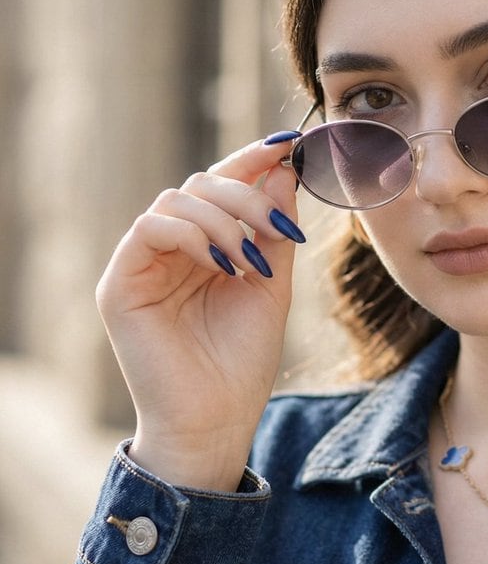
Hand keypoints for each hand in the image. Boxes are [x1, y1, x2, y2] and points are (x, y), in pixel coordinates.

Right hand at [96, 135, 303, 489]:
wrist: (217, 420)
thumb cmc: (242, 361)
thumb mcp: (273, 284)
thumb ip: (274, 229)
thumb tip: (283, 167)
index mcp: (206, 247)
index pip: (223, 186)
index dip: (253, 159)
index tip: (291, 144)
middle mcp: (171, 249)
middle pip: (201, 184)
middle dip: (248, 194)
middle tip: (280, 226)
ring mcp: (142, 263)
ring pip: (177, 199)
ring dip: (225, 220)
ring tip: (251, 263)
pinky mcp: (120, 283)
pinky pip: (150, 227)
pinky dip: (192, 235)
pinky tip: (224, 265)